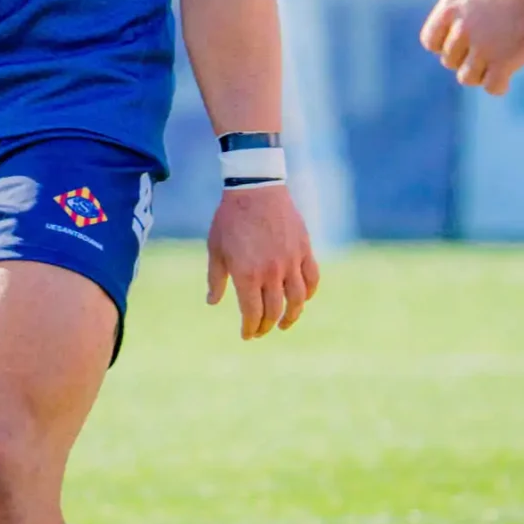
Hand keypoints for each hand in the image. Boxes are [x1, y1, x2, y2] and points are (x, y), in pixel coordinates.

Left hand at [206, 183, 317, 339]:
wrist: (254, 188)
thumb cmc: (229, 218)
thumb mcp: (215, 248)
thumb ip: (216, 278)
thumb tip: (212, 302)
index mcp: (246, 273)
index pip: (252, 313)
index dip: (250, 328)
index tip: (247, 335)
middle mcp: (271, 272)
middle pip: (274, 311)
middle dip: (266, 326)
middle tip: (261, 332)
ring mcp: (290, 262)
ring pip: (297, 300)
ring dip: (291, 317)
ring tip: (284, 324)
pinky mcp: (304, 250)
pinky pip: (311, 279)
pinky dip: (309, 294)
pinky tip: (302, 300)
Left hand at [419, 0, 523, 96]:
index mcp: (451, 7)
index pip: (430, 41)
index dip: (443, 46)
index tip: (460, 44)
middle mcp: (461, 29)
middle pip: (450, 60)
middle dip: (465, 59)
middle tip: (485, 54)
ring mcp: (482, 47)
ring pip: (467, 77)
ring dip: (480, 75)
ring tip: (494, 68)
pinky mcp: (505, 60)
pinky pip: (492, 86)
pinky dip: (497, 87)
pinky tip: (505, 81)